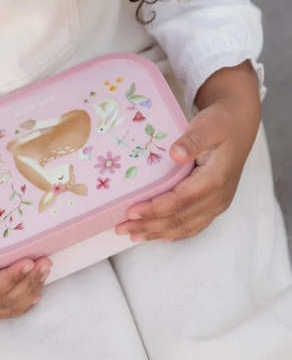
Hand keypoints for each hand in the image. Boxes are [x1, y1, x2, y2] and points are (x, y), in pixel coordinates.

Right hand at [0, 228, 50, 320]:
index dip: (12, 278)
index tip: (28, 262)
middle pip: (6, 300)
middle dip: (28, 282)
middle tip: (45, 262)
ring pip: (12, 305)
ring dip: (32, 288)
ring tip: (46, 268)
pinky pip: (10, 306)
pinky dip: (27, 298)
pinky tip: (38, 288)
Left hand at [115, 61, 260, 241]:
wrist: (239, 126)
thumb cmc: (221, 123)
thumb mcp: (208, 125)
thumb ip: (193, 140)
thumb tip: (177, 153)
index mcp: (215, 180)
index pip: (180, 201)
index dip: (155, 209)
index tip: (131, 211)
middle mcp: (218, 198)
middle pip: (179, 218)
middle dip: (149, 225)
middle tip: (120, 228)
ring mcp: (217, 204)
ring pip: (185, 226)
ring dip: (157, 232)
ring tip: (132, 235)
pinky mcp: (213, 204)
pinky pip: (193, 225)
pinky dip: (173, 232)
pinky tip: (156, 235)